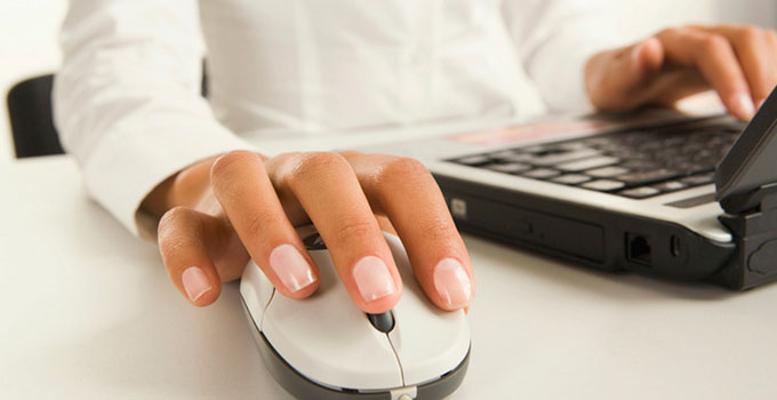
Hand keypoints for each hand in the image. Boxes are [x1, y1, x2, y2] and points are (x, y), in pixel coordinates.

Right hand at [143, 151, 473, 312]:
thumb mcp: (360, 239)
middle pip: (326, 175)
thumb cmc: (310, 221)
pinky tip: (208, 293)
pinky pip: (181, 225)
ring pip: (245, 181)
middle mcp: (298, 173)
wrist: (236, 196)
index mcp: (352, 175)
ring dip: (272, 234)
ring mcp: (244, 188)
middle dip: (355, 235)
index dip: (432, 231)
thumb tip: (450, 312)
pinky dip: (189, 258)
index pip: (400, 181)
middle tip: (378, 297)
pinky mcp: (196, 213)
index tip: (451, 293)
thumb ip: (399, 266)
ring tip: (299, 287)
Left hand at [586, 24, 776, 119]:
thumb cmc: (616, 82)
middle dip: (762, 76)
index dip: (731, 79)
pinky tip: (770, 98)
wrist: (617, 77)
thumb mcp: (612, 84)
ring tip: (770, 111)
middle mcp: (699, 34)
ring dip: (771, 74)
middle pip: (746, 40)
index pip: (711, 50)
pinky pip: (762, 54)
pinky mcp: (729, 55)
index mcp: (671, 40)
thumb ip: (630, 70)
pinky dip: (771, 72)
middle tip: (763, 116)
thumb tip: (648, 49)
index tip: (743, 112)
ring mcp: (717, 41)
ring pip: (760, 43)